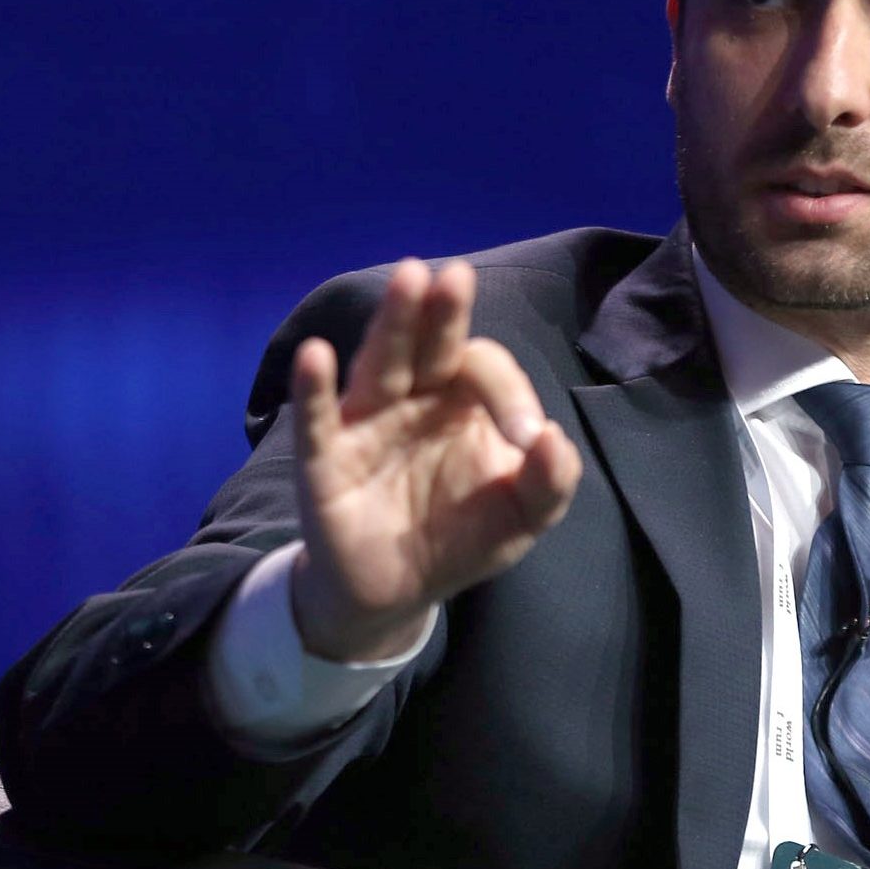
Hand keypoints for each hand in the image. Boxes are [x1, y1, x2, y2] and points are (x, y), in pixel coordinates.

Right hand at [286, 258, 581, 660]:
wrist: (397, 592)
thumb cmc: (461, 538)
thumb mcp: (520, 518)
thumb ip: (549, 483)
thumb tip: (555, 438)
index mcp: (463, 400)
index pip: (484, 370)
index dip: (509, 394)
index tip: (528, 439)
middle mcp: (413, 397)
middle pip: (428, 344)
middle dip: (442, 312)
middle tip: (455, 276)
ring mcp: (366, 423)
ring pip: (380, 365)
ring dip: (393, 324)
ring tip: (410, 279)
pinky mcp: (324, 459)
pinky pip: (316, 420)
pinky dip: (314, 389)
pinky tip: (316, 355)